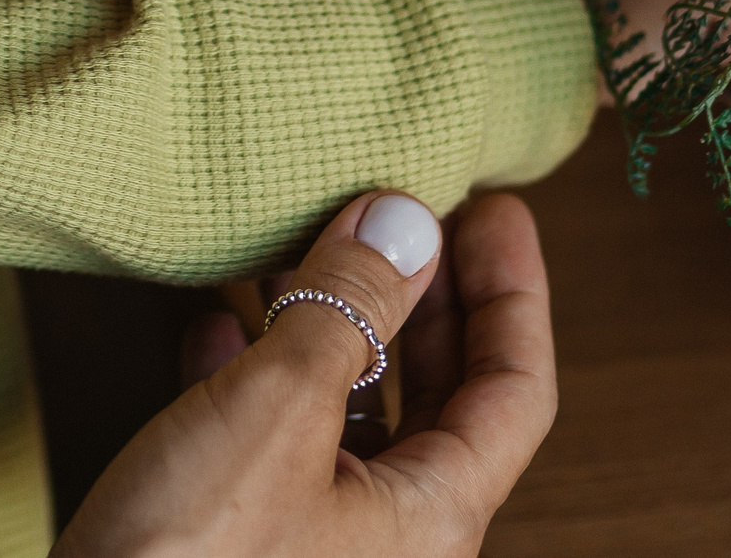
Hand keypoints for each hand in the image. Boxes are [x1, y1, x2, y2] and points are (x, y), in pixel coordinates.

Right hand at [57, 191, 557, 557]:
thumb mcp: (276, 410)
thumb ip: (348, 308)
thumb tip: (404, 221)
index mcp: (430, 516)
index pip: (514, 390)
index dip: (512, 290)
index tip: (492, 206)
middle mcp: (386, 536)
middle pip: (438, 396)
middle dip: (423, 297)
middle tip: (407, 212)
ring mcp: (311, 538)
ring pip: (350, 411)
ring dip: (333, 322)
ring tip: (310, 241)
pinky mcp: (238, 538)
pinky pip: (270, 438)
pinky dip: (253, 367)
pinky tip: (216, 319)